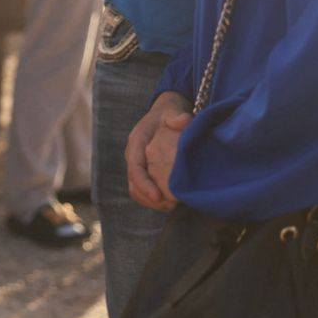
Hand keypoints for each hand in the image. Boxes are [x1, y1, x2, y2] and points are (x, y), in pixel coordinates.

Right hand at [126, 91, 190, 211]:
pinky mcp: (143, 171)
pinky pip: (142, 190)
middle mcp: (133, 155)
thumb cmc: (168, 112)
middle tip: (170, 205)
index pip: (135, 168)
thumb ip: (176, 116)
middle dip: (149, 197)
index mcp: (136, 142)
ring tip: (172, 206)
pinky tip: (170, 203)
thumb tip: (184, 120)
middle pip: (134, 184)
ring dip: (151, 202)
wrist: (164, 112)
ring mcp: (137, 164)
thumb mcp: (172, 111)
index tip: (157, 196)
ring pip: (136, 190)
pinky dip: (153, 200)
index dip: (144, 184)